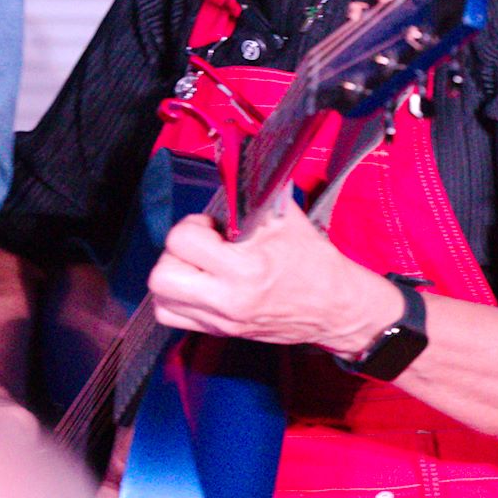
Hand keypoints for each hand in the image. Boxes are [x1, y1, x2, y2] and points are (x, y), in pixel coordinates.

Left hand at [146, 198, 399, 356]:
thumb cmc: (313, 263)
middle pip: (161, 276)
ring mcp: (221, 321)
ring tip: (197, 266)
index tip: (211, 227)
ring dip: (172, 277)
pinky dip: (175, 299)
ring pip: (161, 301)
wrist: (336, 307)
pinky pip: (172, 318)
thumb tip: (229, 166)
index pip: (182, 240)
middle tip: (198, 247)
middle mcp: (228, 300)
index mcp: (245, 269)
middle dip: (175, 254)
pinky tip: (196, 284)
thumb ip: (250, 194)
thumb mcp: (284, 218)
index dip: (193, 226)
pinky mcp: (219, 332)